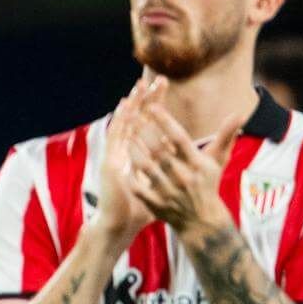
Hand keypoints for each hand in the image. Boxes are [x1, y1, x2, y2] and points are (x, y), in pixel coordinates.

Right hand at [96, 77, 161, 244]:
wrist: (122, 225)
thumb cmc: (141, 209)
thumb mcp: (163, 187)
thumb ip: (174, 173)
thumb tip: (192, 165)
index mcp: (139, 153)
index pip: (148, 121)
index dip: (155, 103)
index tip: (164, 85)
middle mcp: (126, 150)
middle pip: (137, 117)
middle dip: (146, 98)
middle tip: (155, 78)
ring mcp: (116, 154)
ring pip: (124, 123)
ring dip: (132, 104)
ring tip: (139, 86)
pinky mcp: (110, 161)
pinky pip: (115, 137)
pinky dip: (119, 121)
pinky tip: (125, 107)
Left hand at [126, 103, 243, 238]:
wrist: (201, 220)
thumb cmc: (208, 183)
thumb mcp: (218, 161)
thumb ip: (226, 136)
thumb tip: (239, 114)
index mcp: (197, 164)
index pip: (179, 138)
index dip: (165, 122)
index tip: (152, 107)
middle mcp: (183, 177)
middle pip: (159, 151)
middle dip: (144, 132)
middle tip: (133, 116)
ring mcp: (168, 191)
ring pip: (146, 167)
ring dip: (135, 150)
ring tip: (127, 134)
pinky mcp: (156, 204)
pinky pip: (139, 187)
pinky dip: (131, 174)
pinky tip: (124, 161)